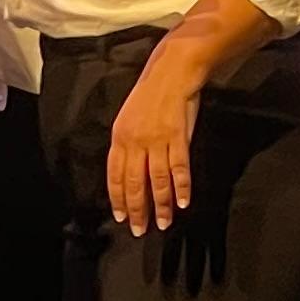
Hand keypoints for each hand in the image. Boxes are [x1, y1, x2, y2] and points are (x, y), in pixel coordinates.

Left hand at [103, 48, 206, 236]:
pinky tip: (184, 202)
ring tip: (164, 223)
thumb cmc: (152, 92)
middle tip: (140, 230)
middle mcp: (135, 141)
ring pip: (157, 180)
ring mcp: (156, 140)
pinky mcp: (177, 137)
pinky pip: (179, 168)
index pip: (115, 175)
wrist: (173, 70)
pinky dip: (182, 187)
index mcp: (120, 136)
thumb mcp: (130, 116)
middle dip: (138, 210)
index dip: (118, 198)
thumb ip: (128, 142)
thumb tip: (129, 170)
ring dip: (161, 205)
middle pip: (134, 183)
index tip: (121, 217)